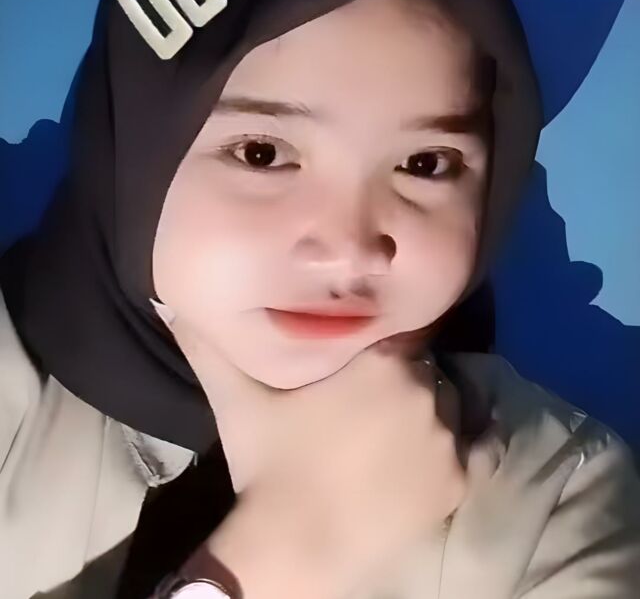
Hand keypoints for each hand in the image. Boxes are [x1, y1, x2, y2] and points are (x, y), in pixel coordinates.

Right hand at [171, 316, 467, 594]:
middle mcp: (423, 389)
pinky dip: (471, 443)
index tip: (360, 369)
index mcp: (379, 359)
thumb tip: (166, 298)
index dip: (378, 349)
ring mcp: (446, 436)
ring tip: (395, 435)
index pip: (395, 335)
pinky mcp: (460, 480)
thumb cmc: (268, 463)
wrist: (292, 546)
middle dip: (400, 381)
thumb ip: (207, 344)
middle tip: (368, 409)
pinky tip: (445, 449)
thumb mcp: (236, 397)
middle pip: (423, 369)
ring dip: (430, 411)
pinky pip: (483, 447)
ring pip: (450, 403)